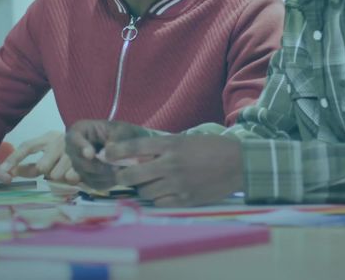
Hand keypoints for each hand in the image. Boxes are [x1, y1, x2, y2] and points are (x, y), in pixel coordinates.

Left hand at [0, 131, 79, 183]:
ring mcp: (73, 153)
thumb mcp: (47, 147)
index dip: (14, 158)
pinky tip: (74, 172)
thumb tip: (10, 172)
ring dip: (58, 177)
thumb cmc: (65, 148)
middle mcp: (60, 142)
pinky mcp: (85, 163)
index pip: (27, 147)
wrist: (96, 139)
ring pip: (56, 176)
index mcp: (48, 137)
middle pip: (42, 167)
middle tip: (50, 170)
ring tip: (65, 169)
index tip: (3, 170)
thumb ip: (30, 160)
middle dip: (44, 172)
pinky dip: (70, 179)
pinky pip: (71, 179)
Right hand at [64, 120, 148, 189]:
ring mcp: (79, 164)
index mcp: (79, 131)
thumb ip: (115, 138)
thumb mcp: (122, 130)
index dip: (81, 147)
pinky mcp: (86, 177)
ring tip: (120, 172)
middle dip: (97, 166)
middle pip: (78, 161)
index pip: (73, 139)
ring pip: (85, 175)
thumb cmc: (122, 133)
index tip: (91, 155)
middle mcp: (74, 149)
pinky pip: (92, 183)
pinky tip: (118, 177)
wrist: (129, 146)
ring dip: (103, 175)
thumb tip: (106, 153)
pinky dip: (105, 182)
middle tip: (115, 168)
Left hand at [105, 134, 243, 206]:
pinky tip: (163, 193)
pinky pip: (159, 203)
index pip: (133, 147)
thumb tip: (136, 156)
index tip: (105, 155)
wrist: (238, 163)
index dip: (115, 152)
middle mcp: (170, 164)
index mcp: (170, 145)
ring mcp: (177, 184)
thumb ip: (162, 148)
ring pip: (144, 192)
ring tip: (148, 185)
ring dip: (142, 189)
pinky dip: (157, 199)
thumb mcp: (185, 140)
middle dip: (122, 177)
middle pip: (132, 175)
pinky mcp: (185, 199)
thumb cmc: (212, 148)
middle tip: (121, 177)